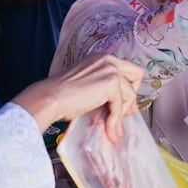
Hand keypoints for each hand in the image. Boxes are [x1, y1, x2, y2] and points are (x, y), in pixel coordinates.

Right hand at [12, 54, 143, 141]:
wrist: (50, 98)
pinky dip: (115, 119)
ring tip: (112, 129)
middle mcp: (109, 59)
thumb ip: (105, 91)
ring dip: (121, 114)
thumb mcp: (89, 87)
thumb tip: (123, 108)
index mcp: (102, 58)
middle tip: (124, 115)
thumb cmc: (63, 95)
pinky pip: (120, 106)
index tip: (124, 106)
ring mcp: (111, 69)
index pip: (128, 70)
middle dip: (132, 96)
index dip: (129, 88)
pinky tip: (109, 129)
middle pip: (137, 75)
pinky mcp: (111, 83)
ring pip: (130, 94)